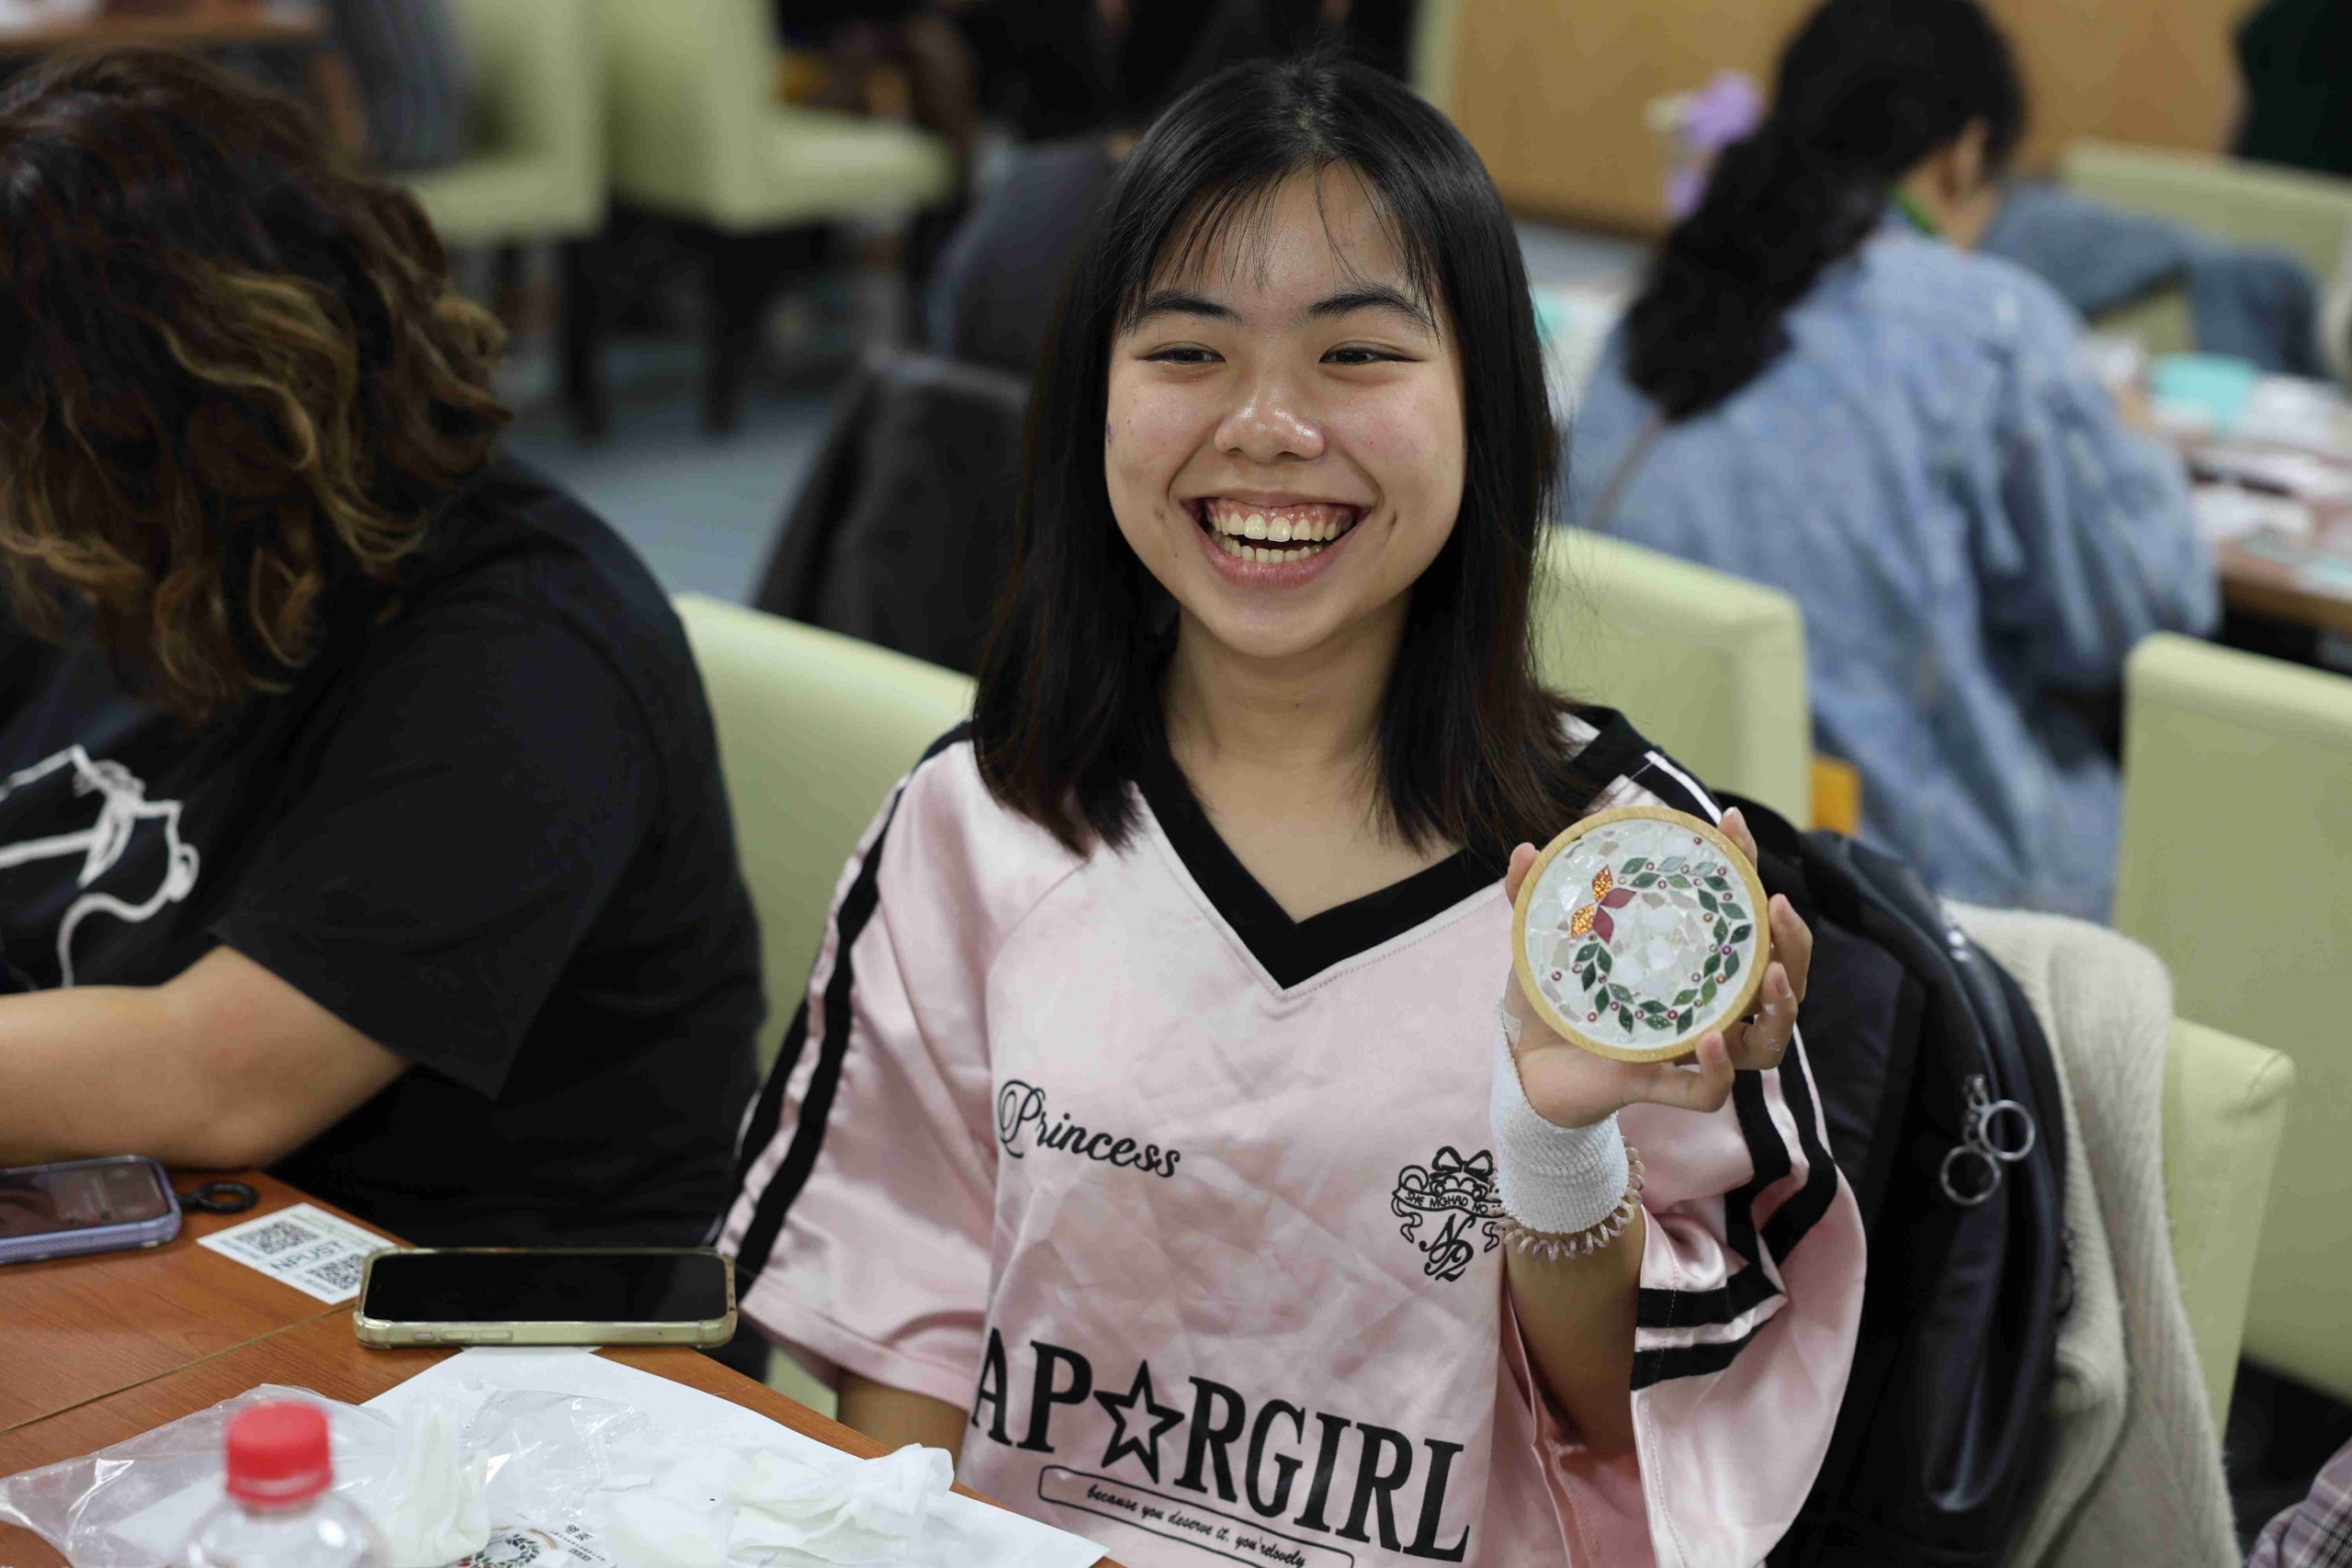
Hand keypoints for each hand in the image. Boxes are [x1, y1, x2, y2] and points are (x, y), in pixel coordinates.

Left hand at [1500, 806, 1814, 1129]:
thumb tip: (1525, 849)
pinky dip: (1719, 1069)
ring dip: (1780, 1008)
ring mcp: (1685, 1047)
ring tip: (1770, 974)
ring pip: (1765, 1042)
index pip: (1738, 914)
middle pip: (1779, 980)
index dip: (1743, 866)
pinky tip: (1710, 1039)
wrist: (1520, 1063)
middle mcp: (1703, 1004)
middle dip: (1793, 943)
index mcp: (1689, 961)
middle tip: (1777, 904)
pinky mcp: (1659, 1084)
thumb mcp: (1542, 939)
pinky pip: (1709, 1091)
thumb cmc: (1550, 996)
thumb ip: (1531, 894)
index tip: (1729, 823)